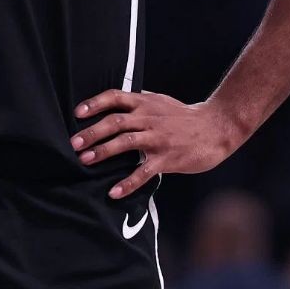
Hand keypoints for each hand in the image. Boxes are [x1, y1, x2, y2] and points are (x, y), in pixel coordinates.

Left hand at [70, 89, 244, 198]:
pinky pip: (144, 171)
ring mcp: (158, 138)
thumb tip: (113, 104)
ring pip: (126, 142)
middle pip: (115, 121)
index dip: (95, 103)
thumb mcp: (160, 102)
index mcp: (145, 103)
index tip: (77, 113)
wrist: (216, 127)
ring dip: (104, 151)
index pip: (115, 97)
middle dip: (92, 132)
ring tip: (86, 161)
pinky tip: (114, 192)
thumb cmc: (184, 117)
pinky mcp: (168, 158)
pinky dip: (128, 182)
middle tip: (74, 143)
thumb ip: (138, 103)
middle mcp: (149, 118)